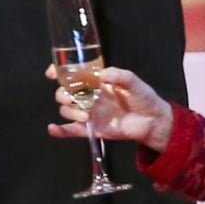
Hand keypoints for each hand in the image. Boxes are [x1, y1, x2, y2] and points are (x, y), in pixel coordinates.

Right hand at [46, 65, 174, 152]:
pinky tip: (53, 129)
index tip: (52, 73)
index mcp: (95, 82)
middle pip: (63, 93)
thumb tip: (101, 74)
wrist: (153, 121)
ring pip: (66, 111)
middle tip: (73, 98)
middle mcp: (88, 96)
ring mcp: (88, 113)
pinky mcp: (91, 129)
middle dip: (63, 94)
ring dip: (69, 112)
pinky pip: (71, 131)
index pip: (71, 75)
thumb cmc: (142, 97)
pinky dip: (60, 131)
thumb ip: (117, 75)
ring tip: (85, 115)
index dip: (59, 72)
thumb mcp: (131, 80)